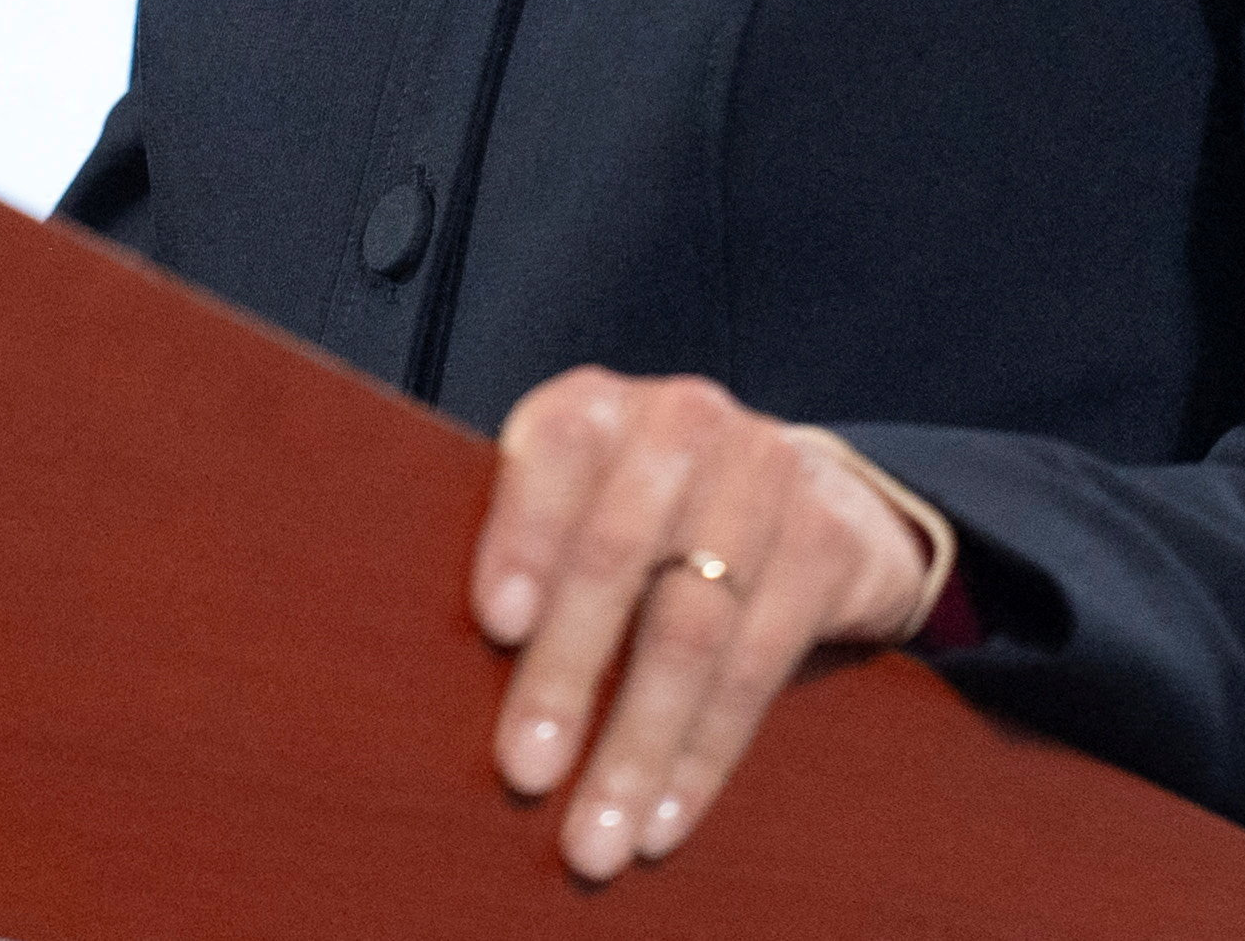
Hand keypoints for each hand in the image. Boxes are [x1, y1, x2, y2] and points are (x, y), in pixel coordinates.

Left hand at [471, 366, 936, 880]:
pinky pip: (760, 665)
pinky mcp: (828, 540)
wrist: (816, 497)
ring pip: (691, 626)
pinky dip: (706, 755)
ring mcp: (765, 473)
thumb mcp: (582, 510)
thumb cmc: (649, 523)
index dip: (523, 534)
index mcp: (596, 407)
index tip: (496, 624)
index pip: (555, 451)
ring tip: (596, 837)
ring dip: (637, 744)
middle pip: (616, 553)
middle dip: (566, 673)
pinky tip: (666, 818)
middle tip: (525, 773)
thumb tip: (416, 686)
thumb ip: (523, 565)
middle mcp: (682, 421)